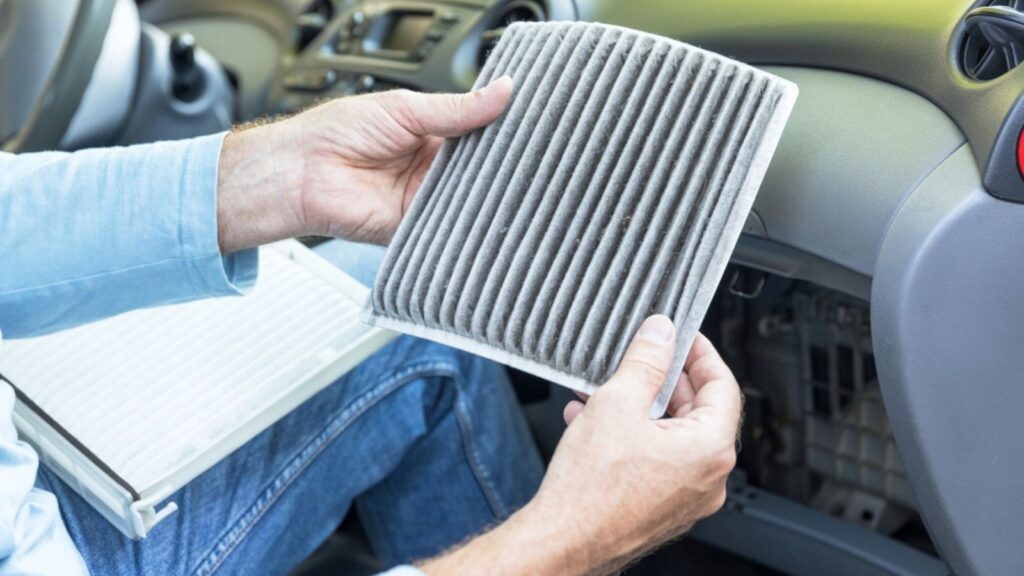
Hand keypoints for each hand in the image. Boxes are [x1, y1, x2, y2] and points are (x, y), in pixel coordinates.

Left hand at [215, 78, 512, 252]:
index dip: (502, 132)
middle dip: (500, 166)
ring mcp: (425, 199)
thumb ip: (457, 109)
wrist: (302, 171)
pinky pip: (449, 227)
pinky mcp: (416, 228)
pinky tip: (480, 212)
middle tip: (527, 158)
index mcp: (433, 135)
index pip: (481, 135)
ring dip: (484, 194)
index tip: (530, 127)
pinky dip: (463, 222)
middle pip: (480, 170)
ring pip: (470, 199)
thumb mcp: (405, 109)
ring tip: (509, 182)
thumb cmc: (338, 132)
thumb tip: (503, 90)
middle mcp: (432, 169)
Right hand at [419, 316, 742, 574]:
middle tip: (641, 357)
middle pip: (697, 410)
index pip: (723, 385)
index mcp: (709, 450)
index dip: (701, 353)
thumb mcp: (617, 402)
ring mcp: (685, 498)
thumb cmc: (590, 490)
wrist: (563, 541)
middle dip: (663, 380)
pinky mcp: (661, 509)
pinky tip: (594, 422)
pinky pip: (656, 460)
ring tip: (605, 389)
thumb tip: (661, 333)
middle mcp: (707, 479)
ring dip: (640, 407)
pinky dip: (632, 436)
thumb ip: (646, 360)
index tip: (683, 336)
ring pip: (671, 436)